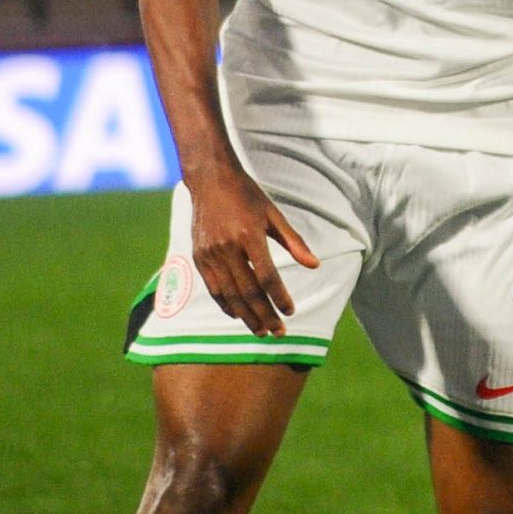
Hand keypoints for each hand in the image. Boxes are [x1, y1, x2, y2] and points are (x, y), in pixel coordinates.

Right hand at [185, 164, 319, 336]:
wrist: (210, 180)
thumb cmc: (247, 196)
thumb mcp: (274, 215)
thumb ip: (294, 242)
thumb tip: (315, 265)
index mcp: (249, 236)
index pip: (267, 277)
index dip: (279, 297)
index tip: (291, 312)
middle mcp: (227, 248)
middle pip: (248, 292)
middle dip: (264, 315)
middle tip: (277, 333)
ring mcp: (210, 254)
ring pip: (229, 295)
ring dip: (245, 316)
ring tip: (260, 331)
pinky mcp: (198, 257)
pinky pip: (213, 288)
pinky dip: (226, 305)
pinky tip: (238, 315)